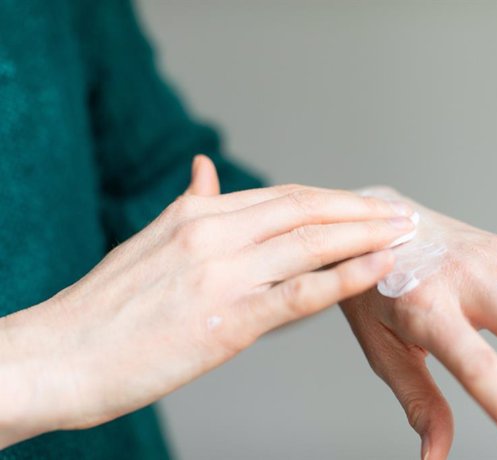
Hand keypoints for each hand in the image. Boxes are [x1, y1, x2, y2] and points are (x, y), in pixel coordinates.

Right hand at [0, 157, 417, 447]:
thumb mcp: (148, 240)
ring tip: (404, 233)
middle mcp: (213, 233)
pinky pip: (301, 292)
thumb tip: (203, 169)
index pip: (282, 196)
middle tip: (399, 211)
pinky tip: (379, 267)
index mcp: (196, 214)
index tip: (363, 204)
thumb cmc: (104, 307)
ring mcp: (222, 274)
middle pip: (305, 210)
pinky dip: (346, 276)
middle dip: (359, 209)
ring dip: (366, 235)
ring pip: (311, 243)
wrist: (60, 355)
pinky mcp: (227, 320)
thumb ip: (189, 205)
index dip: (331, 199)